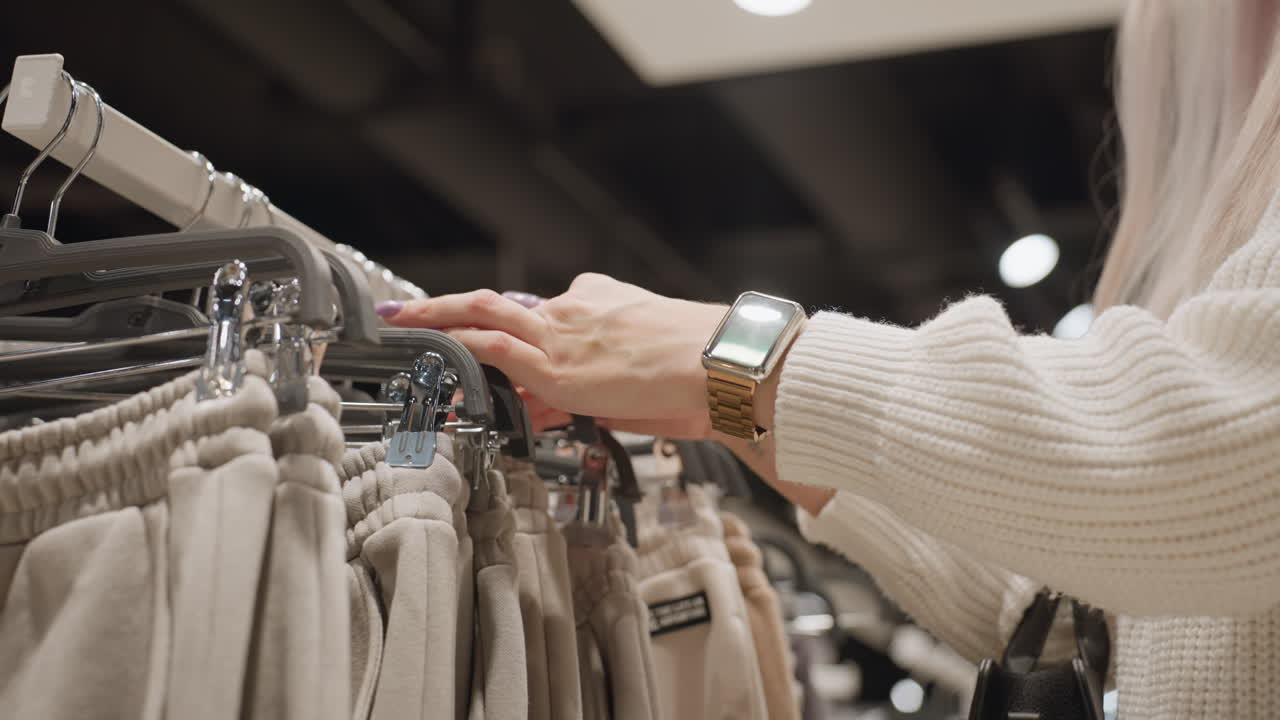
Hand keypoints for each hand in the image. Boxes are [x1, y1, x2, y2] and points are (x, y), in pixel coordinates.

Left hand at [377, 273, 726, 437]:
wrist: (721, 367)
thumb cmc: (700, 373)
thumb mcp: (638, 378)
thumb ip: (587, 392)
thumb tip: (547, 412)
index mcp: (598, 307)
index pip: (537, 316)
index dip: (504, 330)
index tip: (478, 337)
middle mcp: (574, 311)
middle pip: (497, 304)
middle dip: (448, 307)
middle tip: (408, 311)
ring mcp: (561, 334)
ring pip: (483, 315)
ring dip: (436, 319)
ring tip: (400, 324)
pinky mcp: (555, 364)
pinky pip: (491, 347)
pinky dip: (455, 346)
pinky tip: (429, 351)